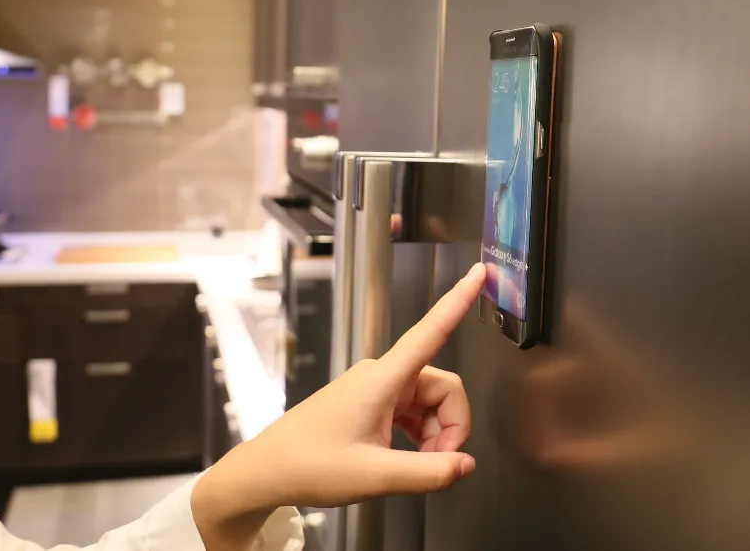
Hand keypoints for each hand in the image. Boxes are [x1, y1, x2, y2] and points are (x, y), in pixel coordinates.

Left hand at [192, 263, 484, 548]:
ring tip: (417, 468)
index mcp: (382, 379)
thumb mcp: (375, 476)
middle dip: (451, 425)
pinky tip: (409, 459)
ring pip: (430, 402)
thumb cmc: (310, 464)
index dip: (458, 301)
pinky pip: (413, 411)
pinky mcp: (372, 402)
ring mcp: (376, 388)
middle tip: (440, 464)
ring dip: (435, 435)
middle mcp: (382, 375)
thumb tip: (465, 464)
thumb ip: (428, 472)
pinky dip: (421, 436)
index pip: (430, 331)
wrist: (270, 470)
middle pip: (443, 387)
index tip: (479, 272)